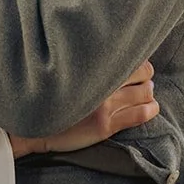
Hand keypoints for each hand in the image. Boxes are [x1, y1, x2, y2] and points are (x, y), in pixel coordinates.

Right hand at [8, 61, 158, 157]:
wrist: (32, 127)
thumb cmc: (48, 97)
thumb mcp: (66, 73)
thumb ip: (89, 65)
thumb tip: (113, 58)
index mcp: (91, 67)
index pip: (128, 56)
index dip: (137, 60)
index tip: (136, 64)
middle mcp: (100, 83)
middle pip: (142, 72)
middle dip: (146, 76)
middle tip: (143, 80)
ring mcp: (105, 105)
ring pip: (144, 93)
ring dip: (149, 93)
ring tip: (146, 94)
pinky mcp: (106, 125)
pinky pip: (140, 115)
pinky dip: (151, 109)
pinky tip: (151, 108)